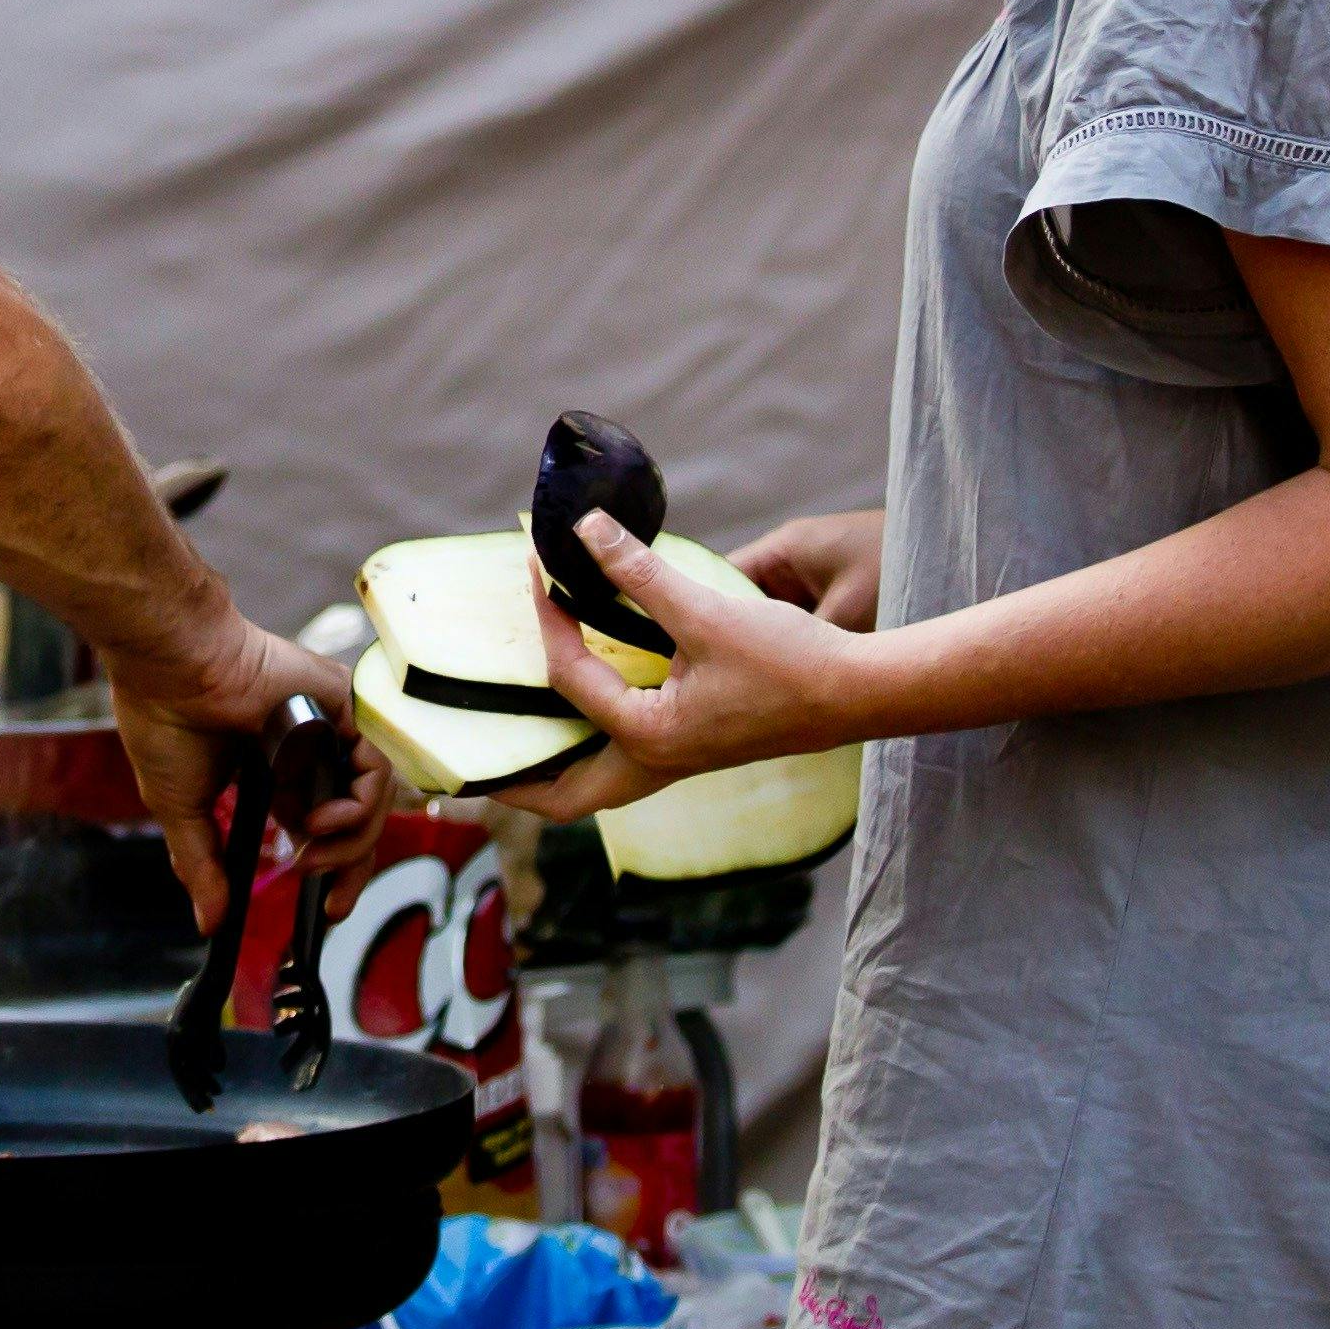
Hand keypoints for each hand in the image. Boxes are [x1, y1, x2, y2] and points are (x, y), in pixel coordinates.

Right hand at [109, 607, 393, 935]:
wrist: (171, 669)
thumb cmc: (165, 722)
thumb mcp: (182, 810)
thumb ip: (202, 867)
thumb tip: (209, 923)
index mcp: (275, 771)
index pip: (322, 824)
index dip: (331, 866)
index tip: (324, 906)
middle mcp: (308, 750)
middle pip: (356, 817)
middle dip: (352, 866)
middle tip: (333, 903)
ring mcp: (329, 728)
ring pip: (370, 797)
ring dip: (351, 840)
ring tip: (311, 851)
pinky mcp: (344, 706)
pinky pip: (375, 765)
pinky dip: (359, 803)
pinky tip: (323, 821)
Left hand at [506, 510, 868, 821]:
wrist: (859, 693)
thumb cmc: (790, 661)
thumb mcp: (707, 611)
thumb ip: (640, 574)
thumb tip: (586, 531)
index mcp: (648, 737)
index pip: (569, 678)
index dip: (547, 618)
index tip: (537, 570)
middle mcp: (654, 762)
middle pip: (562, 797)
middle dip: (512, 781)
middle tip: (470, 758)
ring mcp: (676, 763)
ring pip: (593, 786)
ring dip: (553, 767)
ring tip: (517, 736)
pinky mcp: (694, 748)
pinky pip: (623, 762)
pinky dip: (591, 742)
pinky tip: (589, 699)